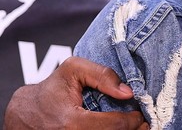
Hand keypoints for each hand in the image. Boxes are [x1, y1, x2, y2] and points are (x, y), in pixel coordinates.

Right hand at [3, 56, 147, 129]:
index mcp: (72, 122)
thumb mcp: (73, 70)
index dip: (133, 120)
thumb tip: (127, 92)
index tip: (140, 114)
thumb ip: (102, 75)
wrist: (26, 112)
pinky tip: (119, 128)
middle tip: (144, 123)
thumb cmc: (51, 89)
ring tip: (134, 127)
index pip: (114, 126)